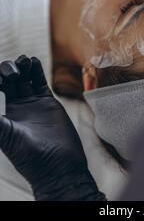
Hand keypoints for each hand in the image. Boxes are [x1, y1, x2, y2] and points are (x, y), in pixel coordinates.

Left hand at [0, 56, 104, 200]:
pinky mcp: (48, 102)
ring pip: (25, 78)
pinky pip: (40, 82)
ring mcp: (34, 103)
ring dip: (23, 66)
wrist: (58, 164)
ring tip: (24, 61)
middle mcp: (18, 106)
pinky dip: (36, 70)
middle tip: (13, 72)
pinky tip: (33, 62)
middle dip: (9, 70)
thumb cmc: (29, 156)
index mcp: (6, 114)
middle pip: (10, 80)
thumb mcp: (6, 135)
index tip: (0, 78)